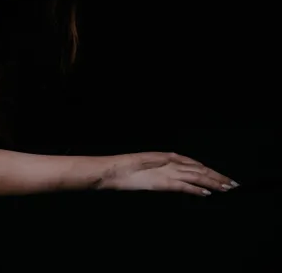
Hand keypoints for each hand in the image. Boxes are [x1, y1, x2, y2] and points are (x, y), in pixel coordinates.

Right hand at [99, 151, 239, 196]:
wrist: (116, 169)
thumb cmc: (128, 169)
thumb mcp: (149, 167)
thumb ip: (163, 167)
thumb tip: (175, 170)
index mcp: (168, 157)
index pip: (195, 164)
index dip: (210, 170)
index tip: (222, 177)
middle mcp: (171, 163)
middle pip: (200, 170)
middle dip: (218, 177)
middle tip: (233, 184)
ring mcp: (168, 172)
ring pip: (197, 177)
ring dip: (213, 182)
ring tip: (227, 188)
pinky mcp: (164, 182)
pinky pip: (185, 186)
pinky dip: (197, 190)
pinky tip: (207, 194)